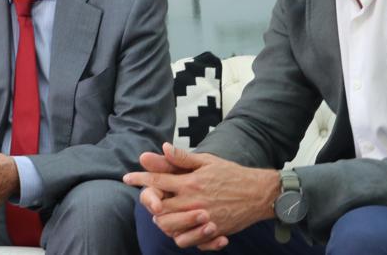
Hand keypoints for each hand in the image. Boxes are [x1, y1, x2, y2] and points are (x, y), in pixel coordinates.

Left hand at [132, 143, 276, 249]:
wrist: (258, 194)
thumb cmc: (231, 174)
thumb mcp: (207, 161)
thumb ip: (182, 158)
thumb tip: (162, 147)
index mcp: (190, 181)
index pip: (157, 180)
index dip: (139, 178)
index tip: (127, 178)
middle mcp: (193, 200)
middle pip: (158, 207)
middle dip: (149, 203)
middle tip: (150, 200)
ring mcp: (202, 217)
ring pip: (169, 226)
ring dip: (161, 221)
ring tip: (162, 215)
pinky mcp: (211, 230)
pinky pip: (187, 240)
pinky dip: (179, 236)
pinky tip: (178, 228)